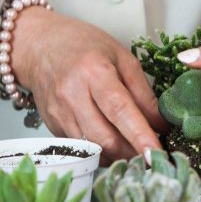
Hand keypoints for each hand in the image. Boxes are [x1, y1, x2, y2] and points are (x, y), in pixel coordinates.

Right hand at [13, 9, 168, 163]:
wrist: (38, 46)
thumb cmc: (83, 46)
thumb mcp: (122, 57)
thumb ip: (143, 93)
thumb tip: (162, 125)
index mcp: (94, 72)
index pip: (120, 110)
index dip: (140, 135)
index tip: (156, 153)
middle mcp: (72, 95)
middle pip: (105, 138)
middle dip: (132, 153)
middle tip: (150, 154)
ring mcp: (59, 114)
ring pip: (93, 149)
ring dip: (118, 155)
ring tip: (133, 148)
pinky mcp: (52, 126)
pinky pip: (82, 148)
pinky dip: (100, 151)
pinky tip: (110, 140)